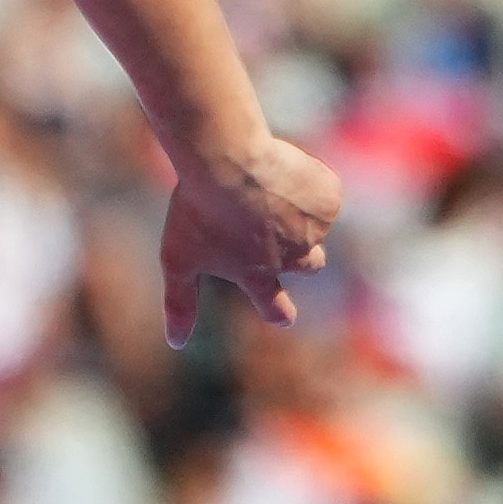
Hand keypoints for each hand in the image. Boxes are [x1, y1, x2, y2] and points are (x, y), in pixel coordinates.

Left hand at [160, 126, 342, 337]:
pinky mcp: (327, 200)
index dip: (279, 311)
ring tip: (263, 183)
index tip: (285, 317)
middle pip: (312, 265)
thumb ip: (180, 303)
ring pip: (313, 222)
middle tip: (278, 226)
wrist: (227, 160)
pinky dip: (307, 181)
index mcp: (257, 274)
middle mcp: (293, 258)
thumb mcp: (178, 260)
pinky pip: (323, 192)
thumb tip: (175, 343)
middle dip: (302, 253)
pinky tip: (282, 169)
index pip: (273, 305)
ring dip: (295, 207)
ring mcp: (313, 230)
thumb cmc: (197, 209)